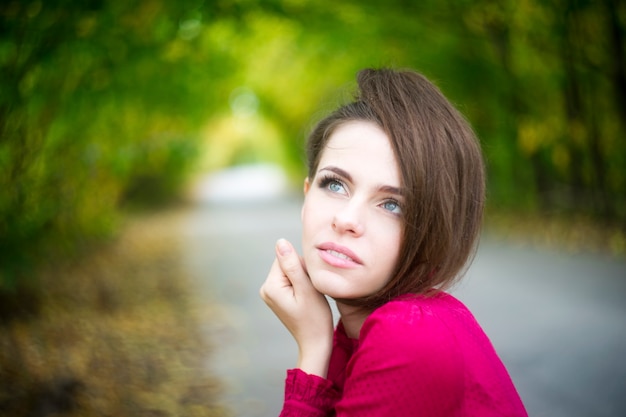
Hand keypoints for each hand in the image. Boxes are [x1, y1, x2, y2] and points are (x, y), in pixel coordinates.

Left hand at [260, 238, 333, 376]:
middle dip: (302, 272)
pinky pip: (290, 280)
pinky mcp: (277, 296)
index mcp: (270, 286)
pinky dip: (301, 285)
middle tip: (310, 292)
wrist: (315, 342)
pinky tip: (305, 298)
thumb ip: (293, 264)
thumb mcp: (306, 288)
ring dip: (302, 278)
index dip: (303, 266)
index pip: (286, 257)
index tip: (309, 283)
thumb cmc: (315, 318)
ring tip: (308, 296)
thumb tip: (280, 242)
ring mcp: (270, 293)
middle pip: (287, 263)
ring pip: (290, 271)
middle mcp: (266, 288)